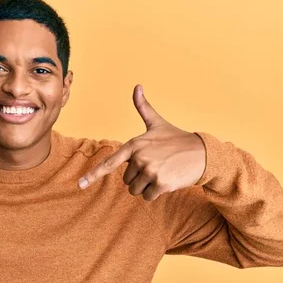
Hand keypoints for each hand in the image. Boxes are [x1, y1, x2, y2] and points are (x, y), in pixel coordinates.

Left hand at [77, 85, 205, 200]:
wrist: (202, 153)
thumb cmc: (177, 139)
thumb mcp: (157, 123)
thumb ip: (143, 108)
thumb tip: (137, 86)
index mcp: (134, 145)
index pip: (110, 163)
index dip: (93, 175)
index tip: (79, 185)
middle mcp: (139, 158)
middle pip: (126, 181)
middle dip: (139, 177)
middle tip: (155, 166)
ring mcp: (150, 171)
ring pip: (136, 190)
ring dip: (147, 186)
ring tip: (161, 172)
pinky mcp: (161, 183)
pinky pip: (148, 196)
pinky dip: (156, 192)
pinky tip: (167, 180)